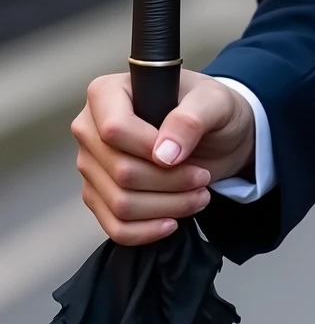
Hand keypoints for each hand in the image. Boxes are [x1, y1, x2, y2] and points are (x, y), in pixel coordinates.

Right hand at [72, 69, 255, 245]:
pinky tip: (172, 221)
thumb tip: (164, 154)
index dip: (149, 149)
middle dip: (170, 182)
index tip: (183, 155)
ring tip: (198, 196)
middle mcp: (90, 129)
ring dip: (167, 206)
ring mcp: (91, 165)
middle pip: (121, 171)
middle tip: (202, 178)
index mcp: (108, 93)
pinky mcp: (98, 195)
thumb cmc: (208, 109)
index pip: (114, 130)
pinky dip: (147, 231)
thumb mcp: (213, 102)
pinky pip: (114, 226)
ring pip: (120, 203)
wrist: (214, 135)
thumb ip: (191, 119)